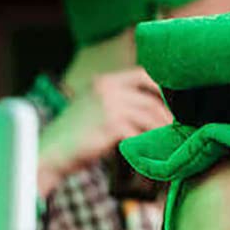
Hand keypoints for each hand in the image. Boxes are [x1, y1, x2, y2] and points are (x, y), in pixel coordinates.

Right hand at [37, 68, 170, 194]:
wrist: (50, 154)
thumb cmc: (72, 138)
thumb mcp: (92, 110)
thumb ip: (115, 104)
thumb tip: (147, 114)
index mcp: (103, 81)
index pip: (142, 75)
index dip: (162, 90)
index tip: (173, 107)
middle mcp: (107, 88)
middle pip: (150, 99)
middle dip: (168, 117)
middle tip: (178, 132)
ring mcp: (110, 105)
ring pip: (150, 117)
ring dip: (164, 133)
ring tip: (172, 145)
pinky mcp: (112, 125)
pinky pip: (142, 134)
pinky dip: (151, 145)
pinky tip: (156, 154)